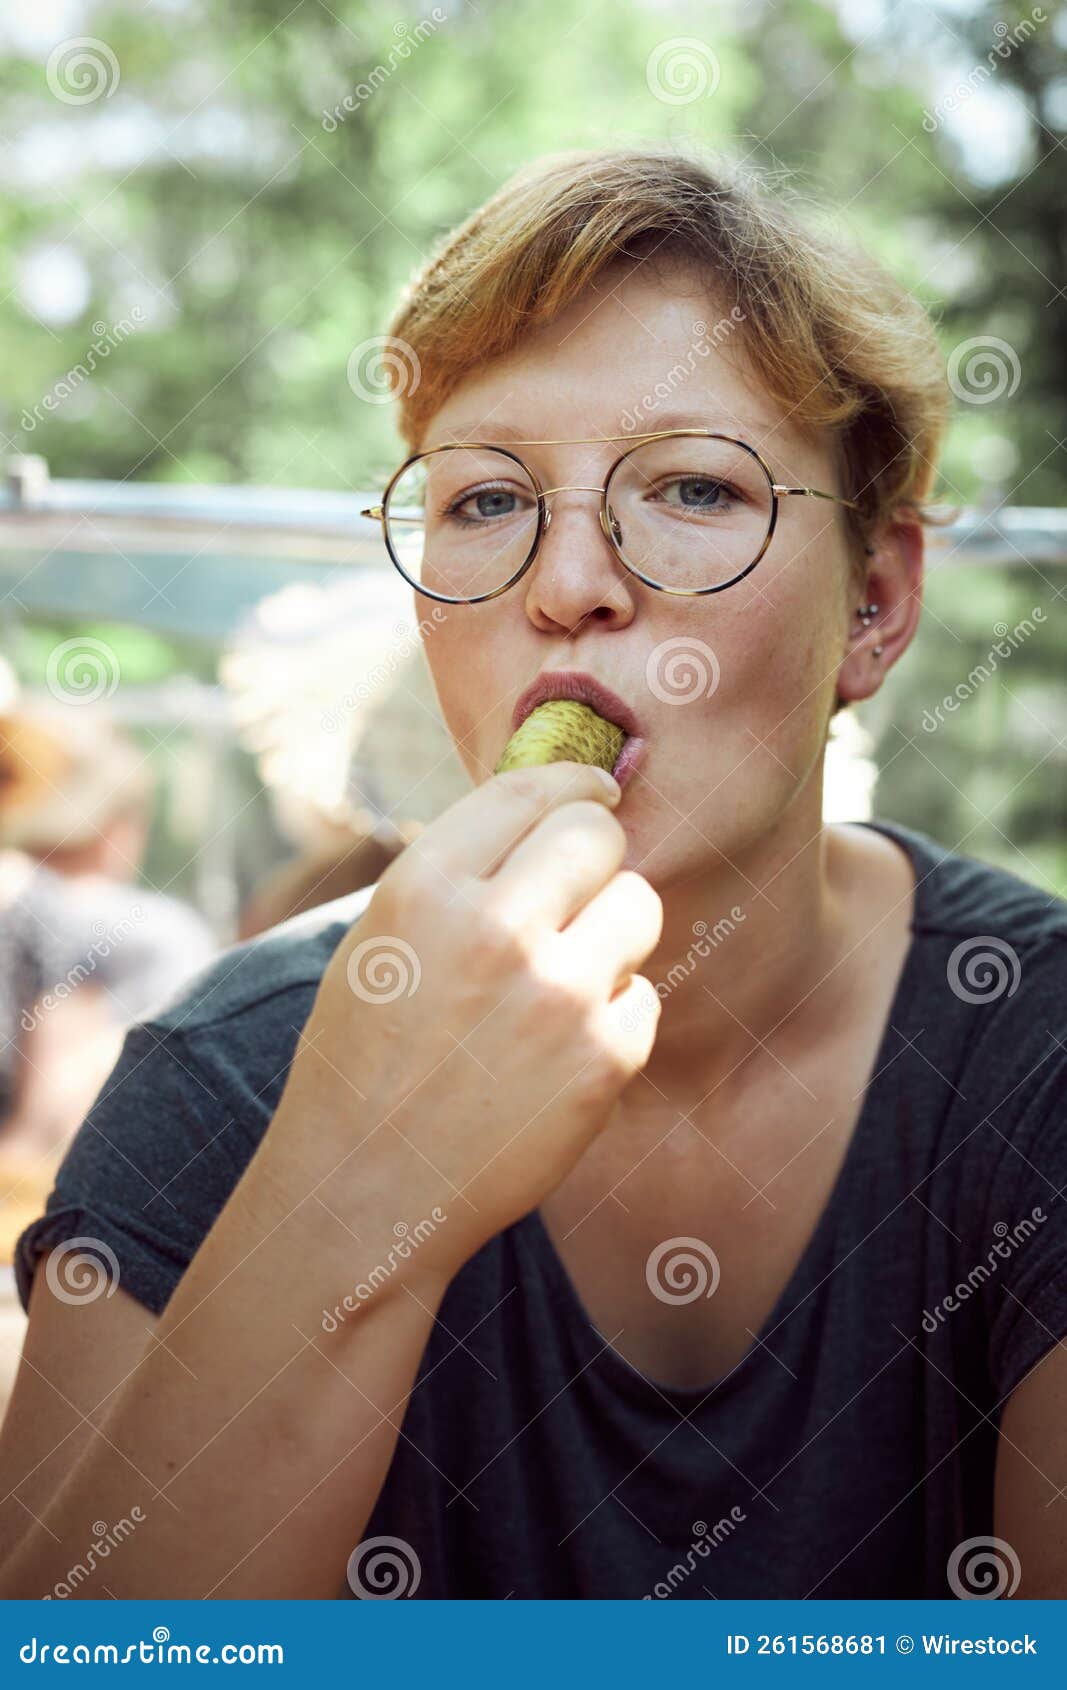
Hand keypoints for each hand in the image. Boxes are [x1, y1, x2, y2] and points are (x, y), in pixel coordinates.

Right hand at [271, 762, 662, 1278]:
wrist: (366, 1191)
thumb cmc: (365, 1059)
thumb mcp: (380, 940)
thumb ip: (457, 873)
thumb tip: (545, 807)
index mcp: (424, 887)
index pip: (529, 789)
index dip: (571, 783)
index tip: (594, 789)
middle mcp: (493, 928)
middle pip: (598, 834)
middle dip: (594, 854)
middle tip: (577, 890)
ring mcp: (556, 994)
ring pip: (638, 905)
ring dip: (612, 930)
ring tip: (563, 976)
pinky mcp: (603, 1058)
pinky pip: (644, 994)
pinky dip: (614, 1015)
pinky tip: (560, 1050)